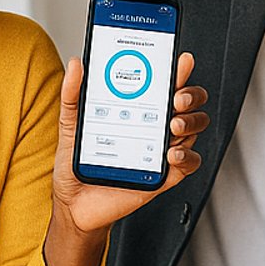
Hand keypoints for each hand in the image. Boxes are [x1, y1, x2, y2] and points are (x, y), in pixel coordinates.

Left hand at [49, 51, 207, 241]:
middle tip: (176, 97)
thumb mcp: (71, 125)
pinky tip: (171, 153)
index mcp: (138, 110)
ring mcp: (160, 151)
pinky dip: (186, 157)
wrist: (73, 204)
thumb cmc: (77, 164)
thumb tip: (75, 65)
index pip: (165, 84)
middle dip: (191, 95)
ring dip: (191, 122)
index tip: (180, 61)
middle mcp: (154, 127)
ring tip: (173, 124)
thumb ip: (72, 95)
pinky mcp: (163, 176)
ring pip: (194, 129)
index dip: (177, 71)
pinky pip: (188, 164)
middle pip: (189, 104)